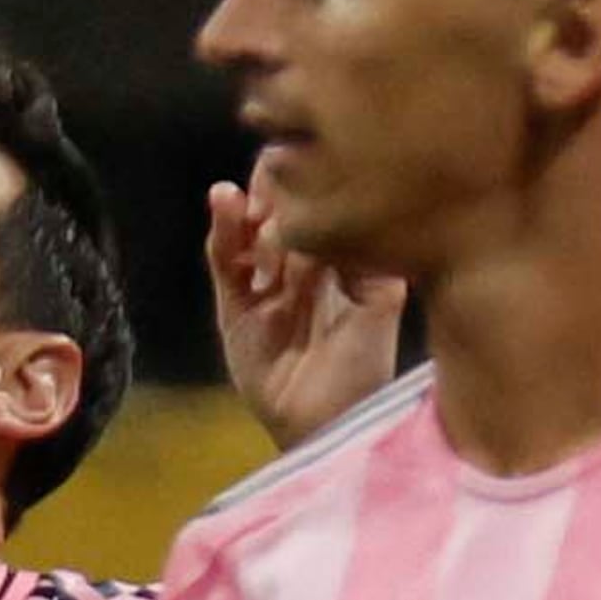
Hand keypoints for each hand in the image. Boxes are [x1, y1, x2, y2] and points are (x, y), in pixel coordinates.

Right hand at [207, 175, 404, 449]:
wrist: (329, 420)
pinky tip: (225, 201)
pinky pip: (221, 257)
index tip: (312, 185)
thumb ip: (363, 248)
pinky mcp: (233, 305)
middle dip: (276, 191)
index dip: (310, 180)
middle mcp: (299, 262)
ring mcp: (262, 281)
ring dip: (247, 204)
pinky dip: (221, 227)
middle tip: (279, 208)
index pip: (318, 196)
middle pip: (278, 200)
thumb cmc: (363, 365)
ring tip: (255, 212)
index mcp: (338, 255)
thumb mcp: (379, 299)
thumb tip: (339, 201)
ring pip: (246, 222)